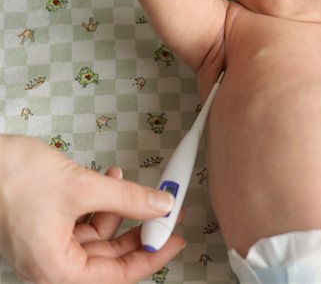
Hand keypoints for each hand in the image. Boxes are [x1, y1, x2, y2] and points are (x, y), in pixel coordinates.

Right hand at [0, 135, 183, 283]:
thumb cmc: (13, 178)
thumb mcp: (82, 188)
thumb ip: (126, 198)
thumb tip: (160, 205)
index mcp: (55, 269)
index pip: (116, 275)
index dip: (150, 257)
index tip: (173, 242)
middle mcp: (51, 261)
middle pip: (109, 255)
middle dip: (138, 230)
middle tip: (161, 213)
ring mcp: (49, 241)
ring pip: (98, 234)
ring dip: (118, 209)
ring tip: (130, 186)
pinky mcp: (48, 222)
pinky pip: (84, 218)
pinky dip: (101, 201)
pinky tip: (110, 178)